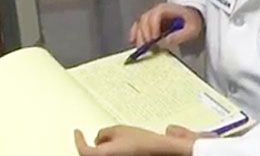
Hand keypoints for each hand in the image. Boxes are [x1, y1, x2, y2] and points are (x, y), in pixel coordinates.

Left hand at [74, 126, 195, 155]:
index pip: (81, 147)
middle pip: (90, 153)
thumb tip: (99, 136)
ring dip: (102, 147)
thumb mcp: (120, 129)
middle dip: (91, 143)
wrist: (158, 150)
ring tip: (114, 138)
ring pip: (101, 154)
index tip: (77, 131)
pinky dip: (111, 150)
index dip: (78, 138)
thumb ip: (104, 132)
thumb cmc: (142, 143)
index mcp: (100, 153)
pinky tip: (120, 144)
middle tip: (94, 136)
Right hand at [130, 3, 203, 47]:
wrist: (193, 18)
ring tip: (141, 47)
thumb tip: (167, 40)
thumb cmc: (193, 22)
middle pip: (146, 19)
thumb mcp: (193, 29)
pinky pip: (139, 25)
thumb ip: (181, 35)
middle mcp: (158, 10)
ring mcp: (153, 16)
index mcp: (169, 9)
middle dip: (144, 33)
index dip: (153, 26)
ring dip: (138, 35)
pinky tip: (133, 41)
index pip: (156, 14)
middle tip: (147, 46)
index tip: (155, 38)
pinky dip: (135, 33)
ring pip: (140, 22)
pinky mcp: (150, 22)